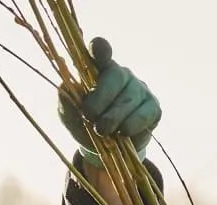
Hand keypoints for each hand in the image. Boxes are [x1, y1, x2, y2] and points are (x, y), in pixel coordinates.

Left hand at [57, 37, 160, 164]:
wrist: (103, 148)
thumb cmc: (84, 124)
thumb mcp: (69, 114)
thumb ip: (66, 100)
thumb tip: (64, 86)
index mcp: (98, 72)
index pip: (100, 55)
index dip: (100, 49)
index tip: (97, 45)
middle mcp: (121, 75)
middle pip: (115, 77)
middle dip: (101, 97)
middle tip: (90, 116)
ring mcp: (139, 89)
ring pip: (129, 98)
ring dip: (114, 117)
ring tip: (102, 131)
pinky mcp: (153, 107)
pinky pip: (145, 113)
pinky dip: (132, 125)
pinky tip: (123, 132)